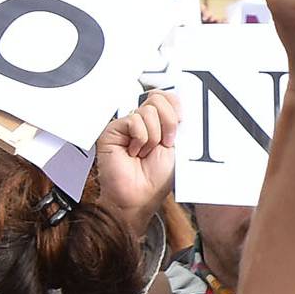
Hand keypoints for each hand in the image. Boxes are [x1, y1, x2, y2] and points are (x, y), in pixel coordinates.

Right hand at [96, 90, 179, 225]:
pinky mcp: (113, 129)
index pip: (168, 97)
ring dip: (152, 138)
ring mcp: (128, 125)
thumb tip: (181, 107)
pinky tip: (133, 152)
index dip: (175, 109)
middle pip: (159, 98)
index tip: (178, 127)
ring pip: (148, 111)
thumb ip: (177, 125)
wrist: (138, 196)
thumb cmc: (154, 180)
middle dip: (167, 123)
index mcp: (159, 124)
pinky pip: (134, 120)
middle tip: (163, 143)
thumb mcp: (176, 148)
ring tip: (144, 153)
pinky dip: (139, 140)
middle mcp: (143, 122)